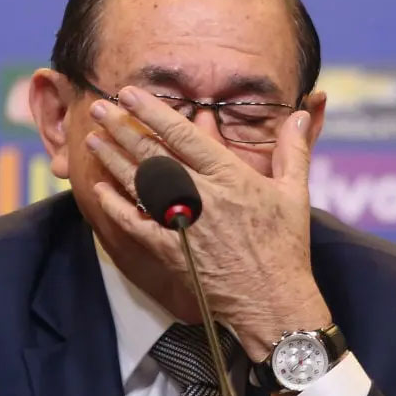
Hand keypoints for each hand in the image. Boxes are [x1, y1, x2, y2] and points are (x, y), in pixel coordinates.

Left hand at [85, 86, 331, 360]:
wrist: (272, 301)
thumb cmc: (285, 247)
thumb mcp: (294, 194)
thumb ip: (293, 150)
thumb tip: (301, 115)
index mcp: (230, 177)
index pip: (183, 135)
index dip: (153, 111)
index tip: (130, 94)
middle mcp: (202, 196)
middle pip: (153, 154)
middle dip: (123, 128)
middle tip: (100, 107)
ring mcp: (182, 224)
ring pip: (139, 184)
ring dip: (114, 160)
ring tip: (93, 139)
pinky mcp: (170, 251)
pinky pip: (135, 224)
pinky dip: (116, 206)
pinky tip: (101, 188)